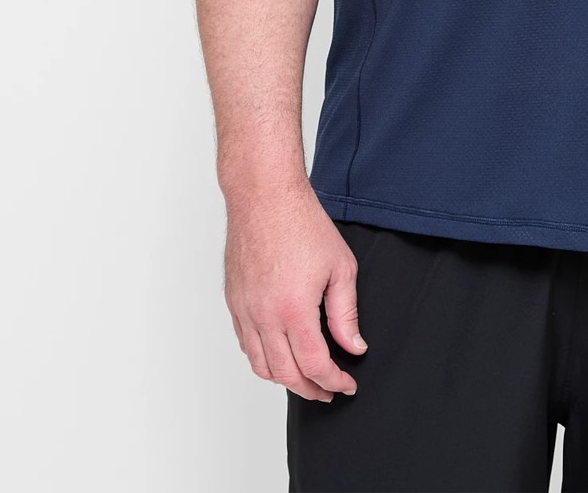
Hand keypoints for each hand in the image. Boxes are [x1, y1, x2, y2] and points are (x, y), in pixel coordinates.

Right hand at [223, 183, 368, 401]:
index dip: (333, 382)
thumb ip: (346, 313)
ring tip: (306, 379)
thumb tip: (354, 346)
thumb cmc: (302, 223)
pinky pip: (246, 345)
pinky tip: (280, 355)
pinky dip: (263, 359)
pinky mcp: (234, 303)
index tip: (346, 385)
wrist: (265, 197)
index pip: (314, 365)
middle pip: (285, 374)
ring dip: (285, 379)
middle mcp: (264, 316)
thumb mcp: (340, 267)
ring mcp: (245, 311)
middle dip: (311, 389)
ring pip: (261, 366)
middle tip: (329, 390)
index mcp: (294, 309)